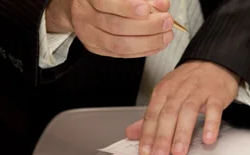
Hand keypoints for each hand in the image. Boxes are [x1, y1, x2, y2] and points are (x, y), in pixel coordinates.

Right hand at [45, 0, 173, 57]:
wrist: (82, 8)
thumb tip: (161, 6)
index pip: (104, 2)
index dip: (126, 7)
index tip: (146, 9)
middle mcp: (84, 16)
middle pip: (116, 26)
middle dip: (147, 26)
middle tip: (166, 22)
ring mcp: (89, 35)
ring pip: (120, 44)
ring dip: (148, 41)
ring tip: (166, 35)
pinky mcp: (96, 48)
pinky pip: (122, 54)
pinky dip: (143, 50)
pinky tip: (157, 45)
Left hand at [125, 61, 239, 154]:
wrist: (214, 62)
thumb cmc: (189, 82)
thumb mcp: (166, 95)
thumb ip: (151, 117)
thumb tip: (132, 133)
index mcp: (164, 92)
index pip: (152, 115)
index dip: (148, 135)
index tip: (145, 152)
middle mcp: (179, 91)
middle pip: (168, 115)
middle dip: (162, 138)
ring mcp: (199, 92)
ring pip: (188, 112)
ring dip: (182, 133)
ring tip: (179, 151)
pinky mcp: (216, 94)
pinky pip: (214, 110)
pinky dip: (211, 124)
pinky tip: (208, 138)